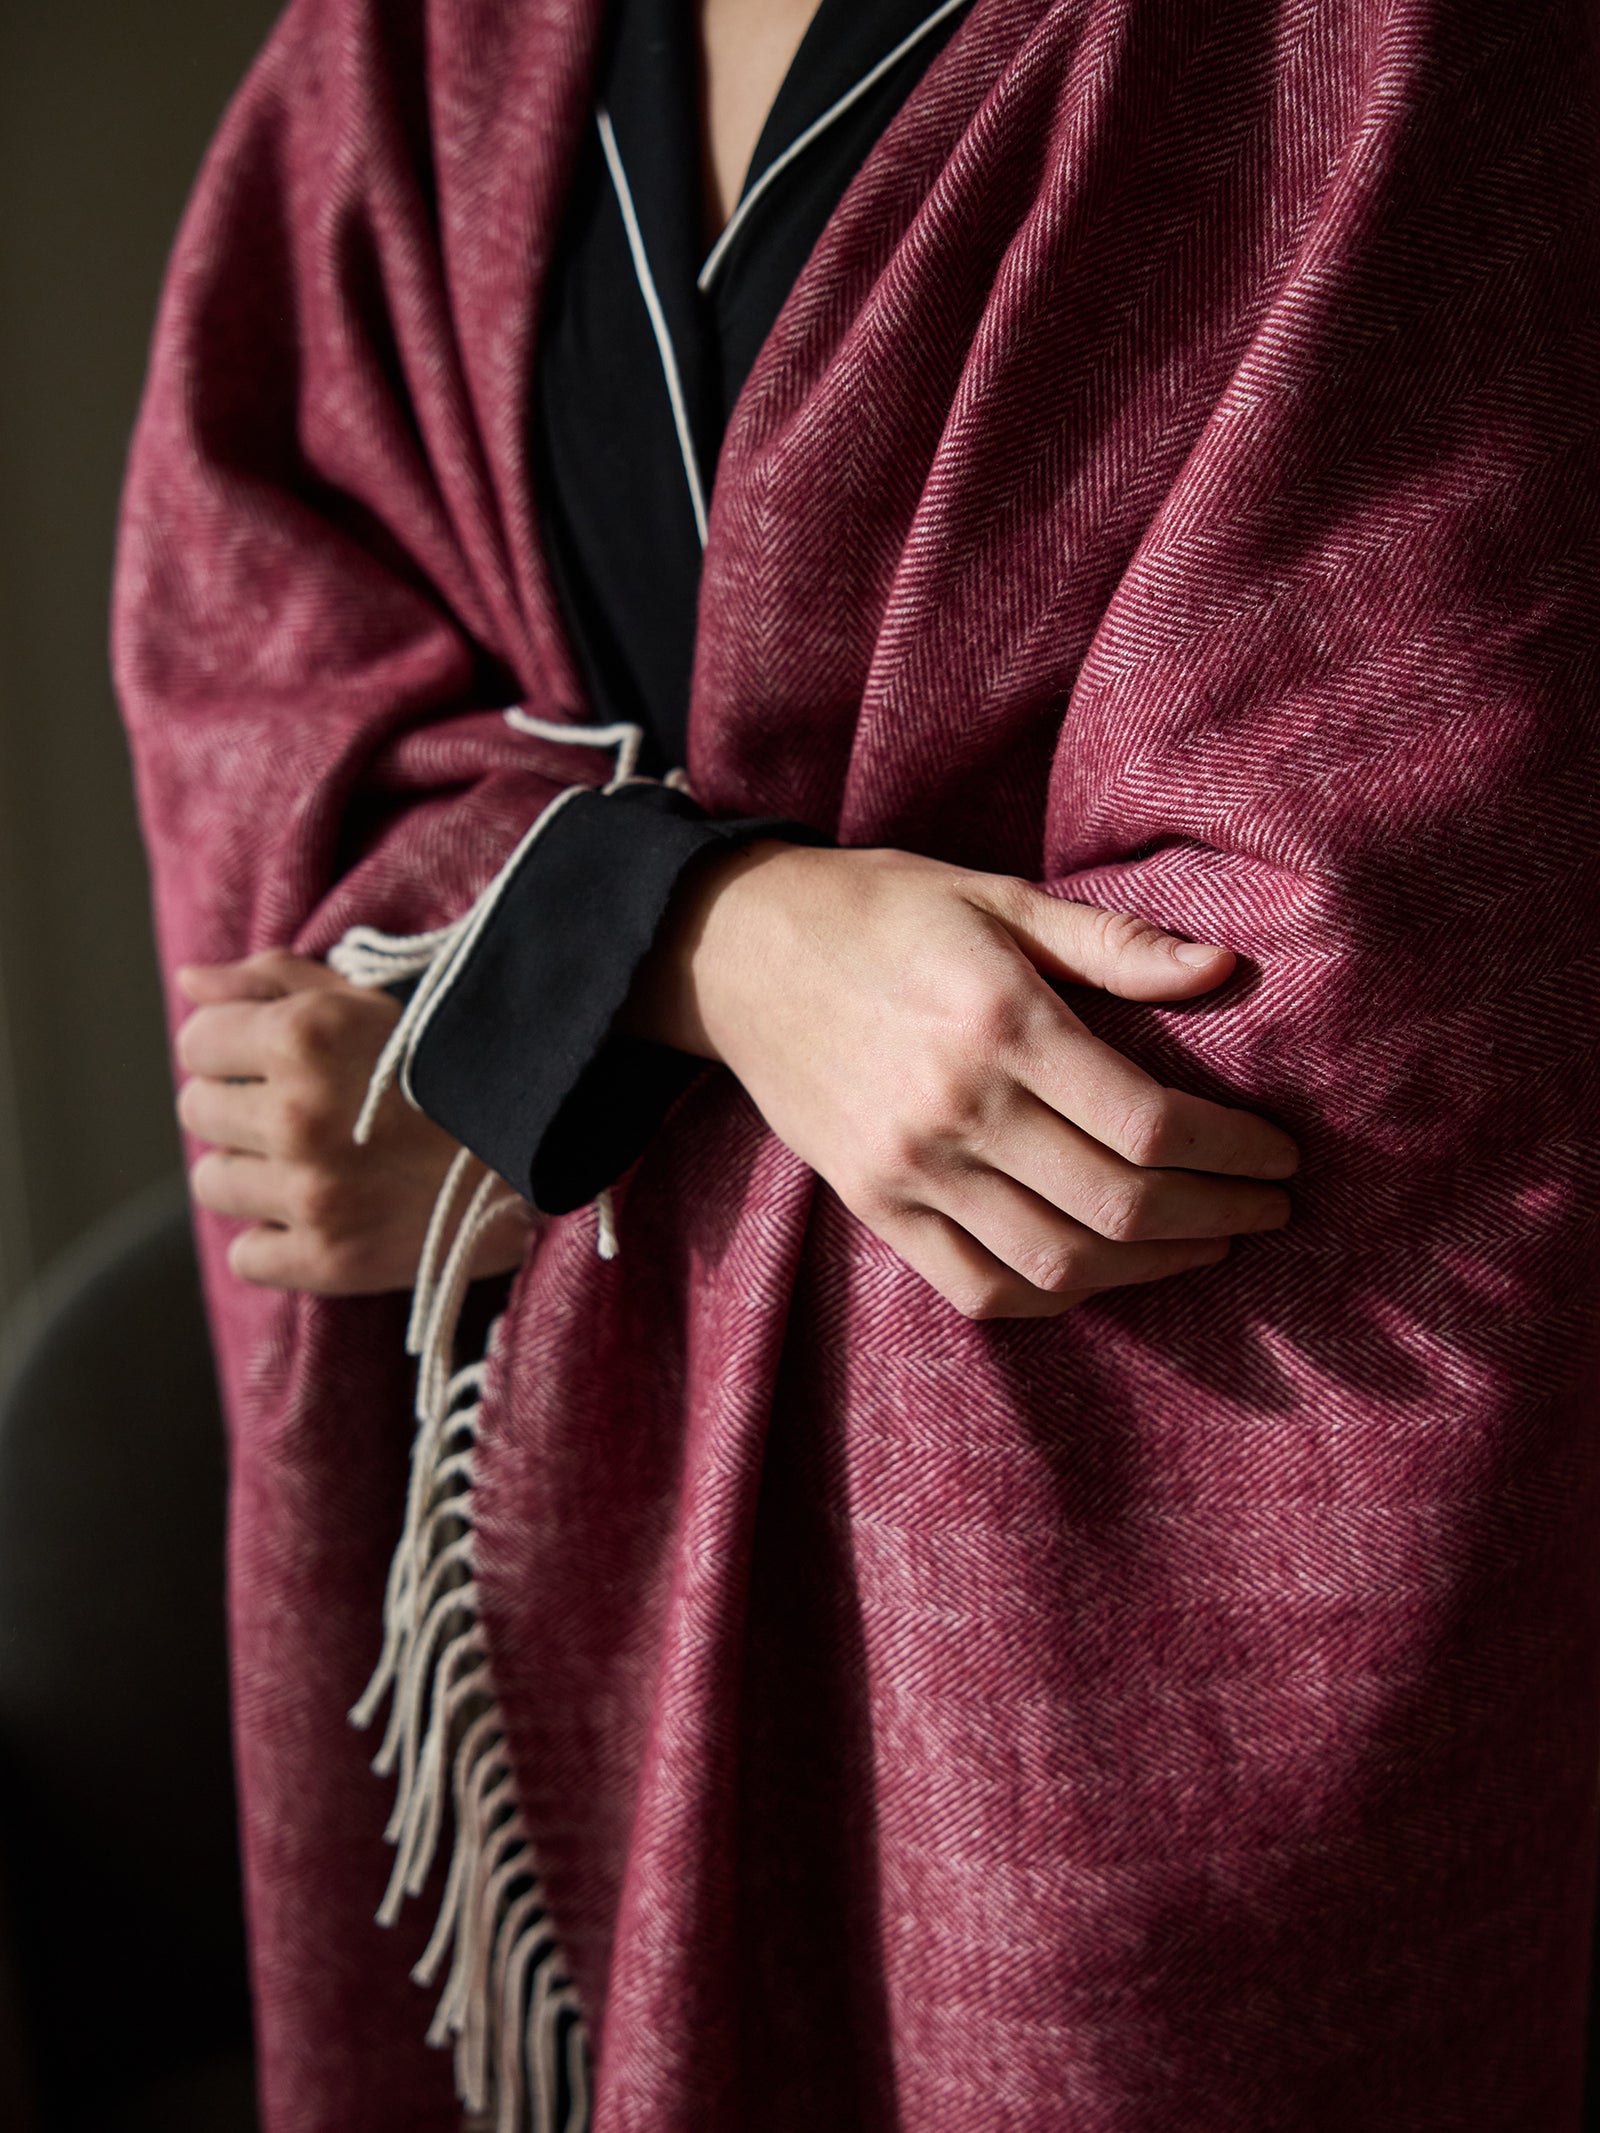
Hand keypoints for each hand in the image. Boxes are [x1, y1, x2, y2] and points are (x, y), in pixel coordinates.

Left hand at [175, 952, 531, 1293]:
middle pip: (199, 1112)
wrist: (544, 1149)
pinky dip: (277, 1240)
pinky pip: (246, 1253)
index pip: (198, 1042)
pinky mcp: (328, 1259)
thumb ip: (273, 981)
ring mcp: (310, 1193)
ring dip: (254, 1173)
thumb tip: (189, 980)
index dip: (231, 1048)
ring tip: (316, 1164)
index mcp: (303, 1036)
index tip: (271, 1062)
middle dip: (242, 1108)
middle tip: (305, 1113)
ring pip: (213, 1182)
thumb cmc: (454, 1064)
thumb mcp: (371, 1002)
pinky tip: (326, 1215)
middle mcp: (297, 1114)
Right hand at [625, 843, 1297, 1319]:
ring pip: (1058, 1261)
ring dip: (1151, 1268)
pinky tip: (1105, 1274)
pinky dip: (1056, 1298)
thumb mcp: (998, 898)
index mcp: (1000, 1022)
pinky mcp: (875, 1204)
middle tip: (1269, 1210)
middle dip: (1216, 1217)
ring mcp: (911, 1168)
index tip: (1280, 1157)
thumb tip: (1224, 972)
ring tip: (1206, 1245)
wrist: (738, 954)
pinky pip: (980, 1287)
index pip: (1147, 1122)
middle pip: (1117, 1202)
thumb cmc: (884, 912)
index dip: (1233, 1153)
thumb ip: (1112, 943)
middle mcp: (957, 1107)